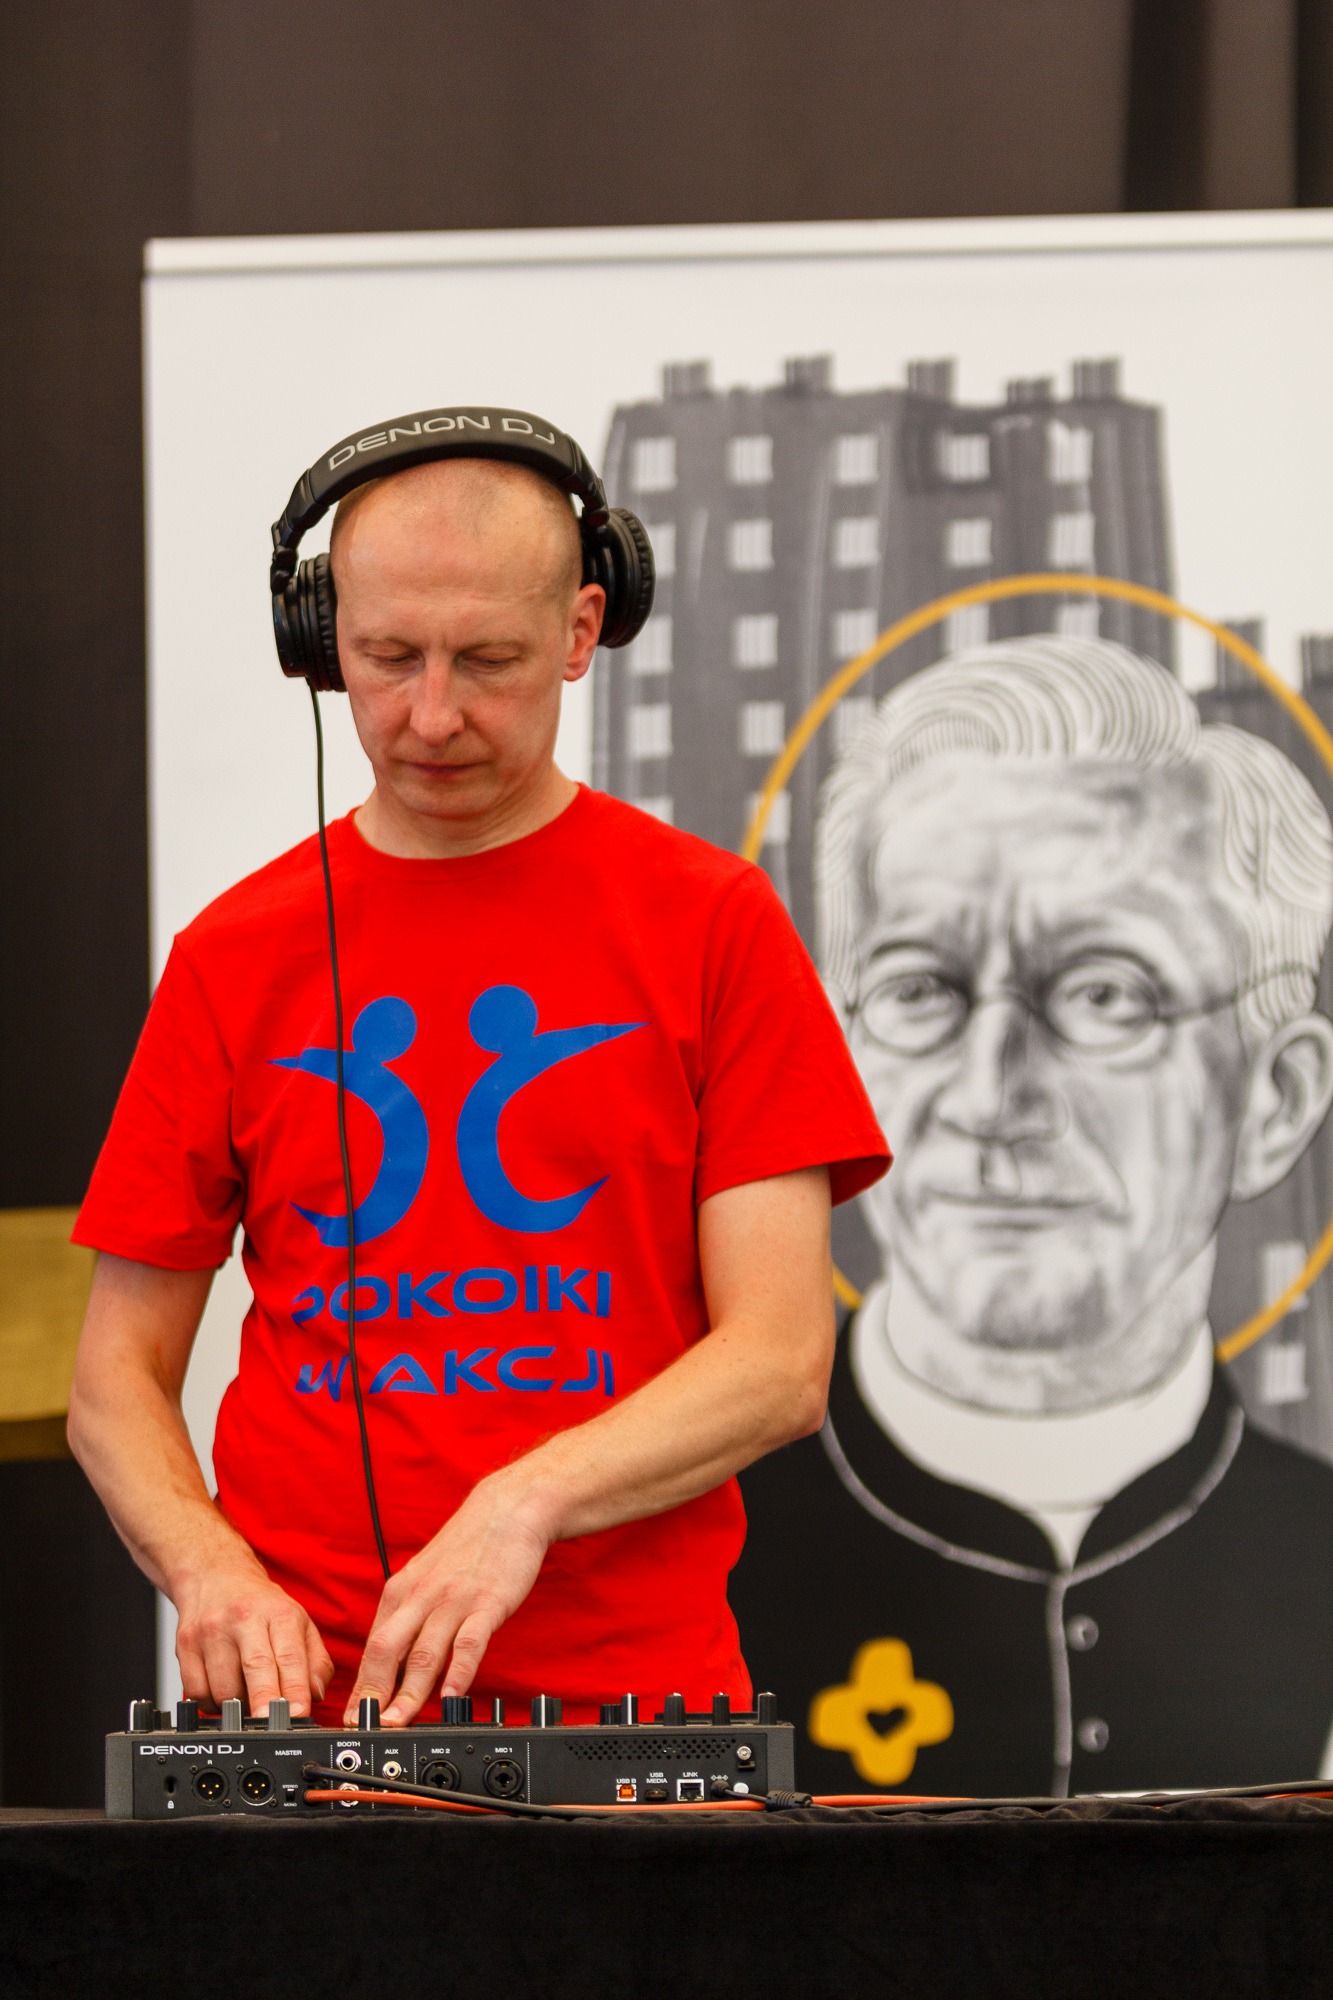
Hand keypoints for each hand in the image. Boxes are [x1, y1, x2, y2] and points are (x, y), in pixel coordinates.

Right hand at [174, 1558, 334, 1717]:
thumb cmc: (260, 1606)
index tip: (298, 1715)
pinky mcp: (185, 1644)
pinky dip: (210, 1703)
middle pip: (255, 1667)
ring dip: (236, 1705)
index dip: (295, 1690)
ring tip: (245, 1694)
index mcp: (279, 1614)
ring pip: (223, 1687)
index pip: (290, 1656)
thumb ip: (316, 1662)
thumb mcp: (299, 1623)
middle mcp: (244, 1618)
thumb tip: (315, 1696)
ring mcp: (211, 1631)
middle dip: (263, 1700)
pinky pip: (196, 1692)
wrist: (215, 1576)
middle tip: (269, 1725)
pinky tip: (221, 1690)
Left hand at [345, 1471, 554, 1724]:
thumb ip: (409, 1618)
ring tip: (398, 1722)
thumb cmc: (467, 1549)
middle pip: (387, 1651)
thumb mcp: (425, 1578)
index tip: (350, 1719)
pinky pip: (469, 1642)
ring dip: (409, 1693)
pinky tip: (451, 1696)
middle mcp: (421, 1597)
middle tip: (363, 1728)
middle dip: (373, 1694)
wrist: (508, 1509)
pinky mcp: (487, 1603)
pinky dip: (458, 1672)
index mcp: (401, 1592)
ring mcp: (453, 1601)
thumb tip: (393, 1662)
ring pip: (424, 1653)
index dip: (360, 1687)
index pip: (372, 1647)